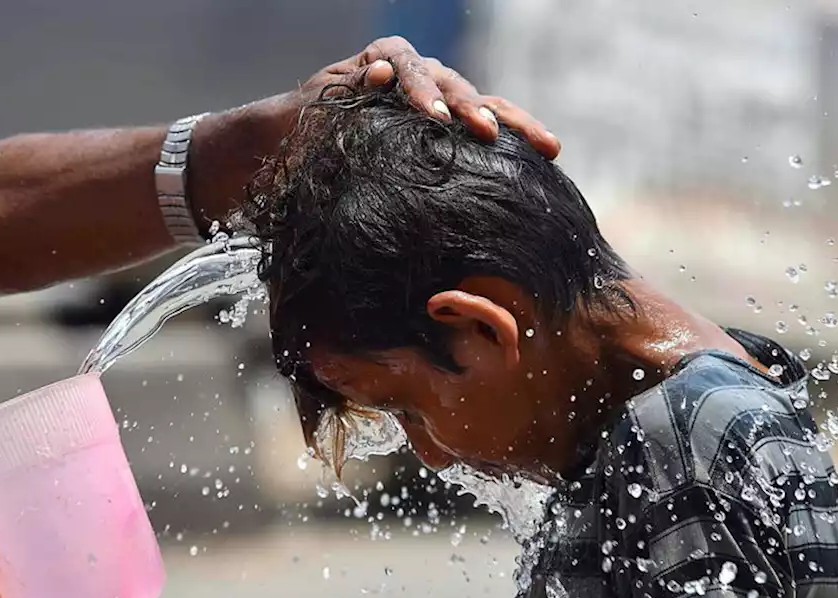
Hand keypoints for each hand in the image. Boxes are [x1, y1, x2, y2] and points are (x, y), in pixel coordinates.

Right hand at [188, 36, 560, 224]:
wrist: (284, 160)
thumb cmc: (343, 192)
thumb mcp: (393, 210)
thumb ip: (427, 228)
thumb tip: (472, 296)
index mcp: (451, 129)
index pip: (496, 124)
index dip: (524, 135)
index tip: (553, 154)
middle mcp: (431, 98)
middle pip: (472, 94)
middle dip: (484, 113)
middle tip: (493, 136)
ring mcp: (399, 76)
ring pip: (429, 73)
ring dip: (434, 94)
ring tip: (438, 117)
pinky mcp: (365, 64)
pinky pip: (381, 60)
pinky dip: (384, 72)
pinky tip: (381, 83)